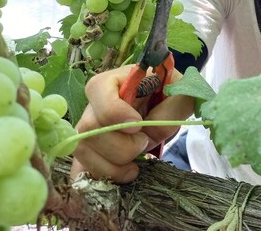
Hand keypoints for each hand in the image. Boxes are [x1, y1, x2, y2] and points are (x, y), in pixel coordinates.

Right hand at [71, 65, 194, 182]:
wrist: (163, 107)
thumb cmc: (169, 95)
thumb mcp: (181, 94)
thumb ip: (172, 109)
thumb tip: (148, 132)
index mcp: (114, 80)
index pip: (98, 90)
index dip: (115, 112)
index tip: (138, 125)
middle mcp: (94, 103)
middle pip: (89, 129)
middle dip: (121, 146)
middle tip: (144, 142)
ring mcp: (88, 129)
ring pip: (83, 150)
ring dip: (111, 167)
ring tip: (134, 168)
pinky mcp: (90, 150)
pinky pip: (80, 168)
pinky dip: (97, 177)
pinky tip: (117, 179)